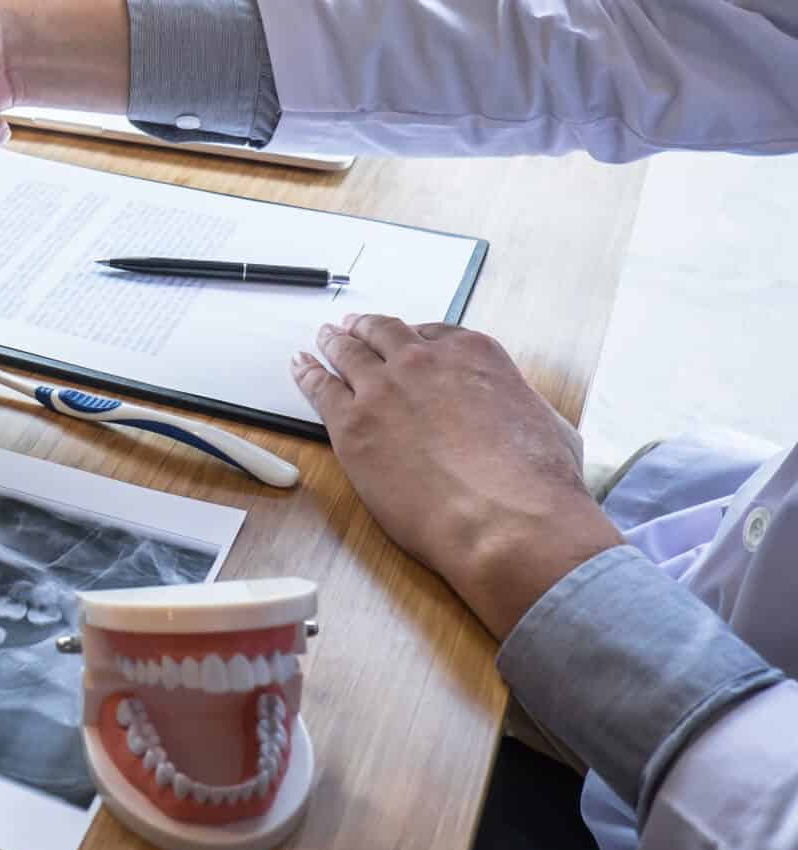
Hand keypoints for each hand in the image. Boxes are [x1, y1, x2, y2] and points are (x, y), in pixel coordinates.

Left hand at [290, 314, 622, 639]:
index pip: (432, 333)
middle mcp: (424, 361)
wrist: (505, 522)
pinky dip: (307, 374)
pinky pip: (319, 388)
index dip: (413, 338)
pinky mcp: (352, 424)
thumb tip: (511, 414)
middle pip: (384, 334)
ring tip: (324, 339)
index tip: (404, 341)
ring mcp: (383, 389)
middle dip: (367, 329)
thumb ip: (516, 407)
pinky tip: (301, 368)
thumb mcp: (548, 426)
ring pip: (348, 354)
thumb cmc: (536, 486)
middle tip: (352, 327)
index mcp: (474, 355)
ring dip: (334, 343)